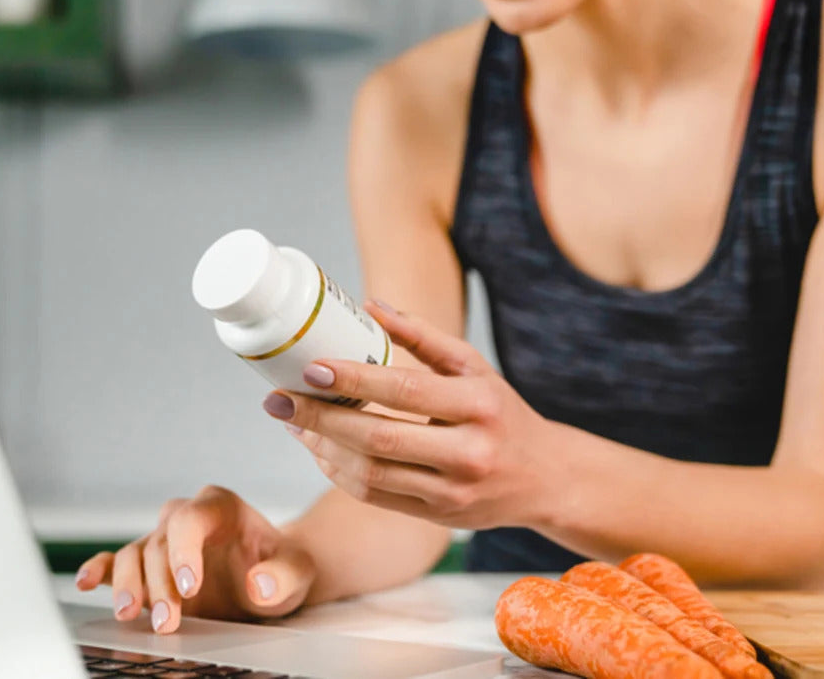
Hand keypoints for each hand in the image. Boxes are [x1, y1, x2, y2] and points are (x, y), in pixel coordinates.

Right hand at [75, 485, 315, 632]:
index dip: (184, 551)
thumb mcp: (298, 572)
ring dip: (129, 585)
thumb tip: (259, 584)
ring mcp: (163, 540)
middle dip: (160, 584)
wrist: (273, 576)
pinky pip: (115, 560)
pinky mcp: (149, 565)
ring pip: (133, 553)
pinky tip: (85, 583)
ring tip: (130, 615)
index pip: (190, 519)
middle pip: (159, 543)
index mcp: (220, 506)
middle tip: (168, 621)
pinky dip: (99, 570)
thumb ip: (284, 575)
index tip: (190, 588)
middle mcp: (185, 517)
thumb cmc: (284, 567)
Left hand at [261, 301, 555, 530]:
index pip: (405, 390)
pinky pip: (376, 497)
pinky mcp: (438, 517)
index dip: (353, 379)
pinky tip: (320, 450)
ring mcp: (453, 490)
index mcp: (478, 404)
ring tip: (293, 425)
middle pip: (378, 437)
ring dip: (322, 449)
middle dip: (319, 418)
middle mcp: (468, 451)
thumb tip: (369, 305)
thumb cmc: (502, 413)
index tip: (309, 368)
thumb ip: (423, 337)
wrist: (546, 478)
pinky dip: (340, 473)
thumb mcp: (474, 368)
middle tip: (277, 400)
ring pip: (371, 474)